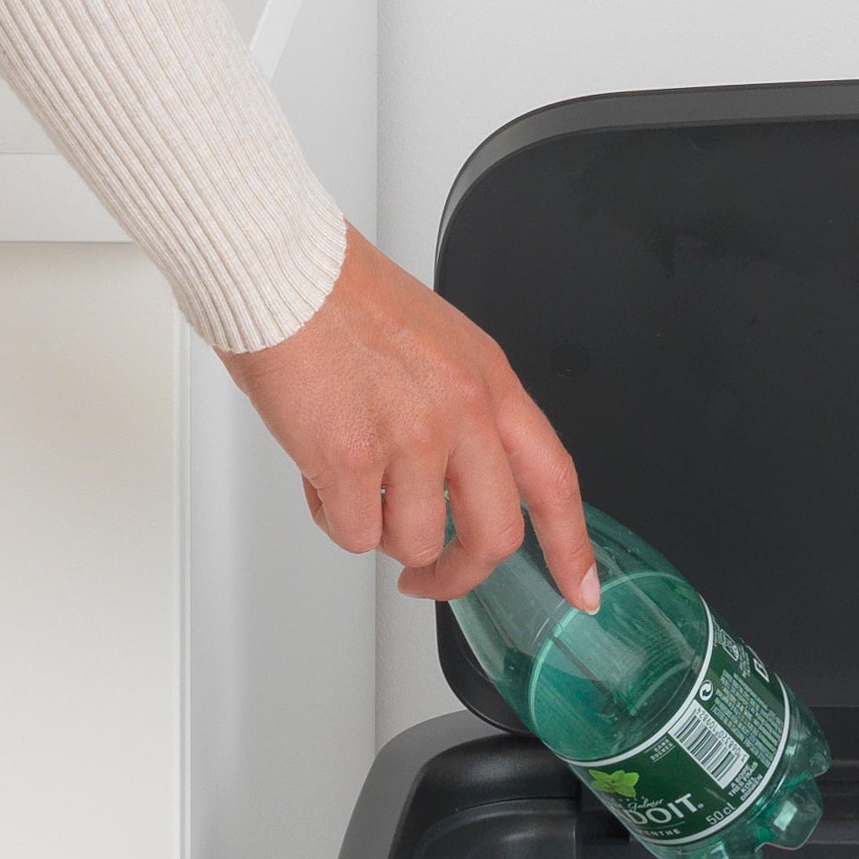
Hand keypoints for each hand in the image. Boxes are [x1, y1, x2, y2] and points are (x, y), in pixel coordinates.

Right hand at [218, 224, 598, 607]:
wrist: (277, 268)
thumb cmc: (341, 300)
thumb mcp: (442, 346)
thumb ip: (467, 414)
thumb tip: (466, 485)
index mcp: (492, 383)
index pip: (553, 479)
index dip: (571, 546)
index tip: (581, 590)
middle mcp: (464, 411)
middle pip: (494, 534)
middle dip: (460, 572)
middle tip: (433, 576)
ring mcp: (413, 437)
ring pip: (415, 542)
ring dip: (380, 533)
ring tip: (354, 484)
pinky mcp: (353, 457)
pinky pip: (354, 532)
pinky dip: (333, 516)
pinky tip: (321, 473)